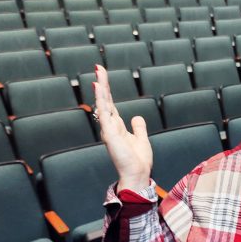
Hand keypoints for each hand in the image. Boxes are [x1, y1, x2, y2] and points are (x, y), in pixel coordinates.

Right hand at [93, 64, 152, 191]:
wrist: (138, 174)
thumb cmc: (138, 161)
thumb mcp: (141, 139)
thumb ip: (138, 127)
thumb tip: (136, 116)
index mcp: (117, 128)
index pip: (111, 105)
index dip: (107, 91)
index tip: (102, 77)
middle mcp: (110, 127)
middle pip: (105, 101)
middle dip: (102, 84)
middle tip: (99, 67)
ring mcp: (109, 130)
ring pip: (103, 104)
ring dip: (101, 87)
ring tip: (98, 72)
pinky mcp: (110, 133)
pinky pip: (105, 113)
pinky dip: (102, 100)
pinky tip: (99, 88)